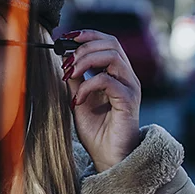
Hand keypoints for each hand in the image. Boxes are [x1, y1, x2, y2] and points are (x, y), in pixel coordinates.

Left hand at [61, 30, 140, 172]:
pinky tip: (77, 99)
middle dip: (84, 47)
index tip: (66, 37)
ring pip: (113, 57)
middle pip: (111, 44)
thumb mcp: (79, 99)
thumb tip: (65, 59)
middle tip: (67, 62)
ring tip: (70, 74)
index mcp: (117, 74)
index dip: (88, 35)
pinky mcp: (128, 101)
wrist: (109, 158)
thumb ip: (76, 79)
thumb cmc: (97, 132)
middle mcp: (127, 77)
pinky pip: (108, 81)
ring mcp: (129, 88)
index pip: (108, 42)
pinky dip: (88, 86)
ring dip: (86, 61)